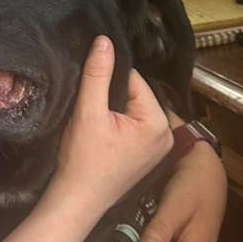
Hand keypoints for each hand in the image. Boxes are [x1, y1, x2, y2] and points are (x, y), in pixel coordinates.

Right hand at [46, 37, 172, 217]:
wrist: (77, 200)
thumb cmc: (83, 160)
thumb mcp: (88, 111)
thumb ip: (97, 74)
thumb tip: (104, 41)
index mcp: (158, 123)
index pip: (134, 81)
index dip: (108, 82)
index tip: (90, 95)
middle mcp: (165, 135)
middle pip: (134, 95)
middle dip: (111, 97)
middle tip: (91, 113)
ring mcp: (157, 148)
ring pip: (131, 110)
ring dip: (111, 111)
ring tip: (94, 125)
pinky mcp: (145, 156)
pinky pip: (132, 127)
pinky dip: (115, 126)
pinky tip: (100, 136)